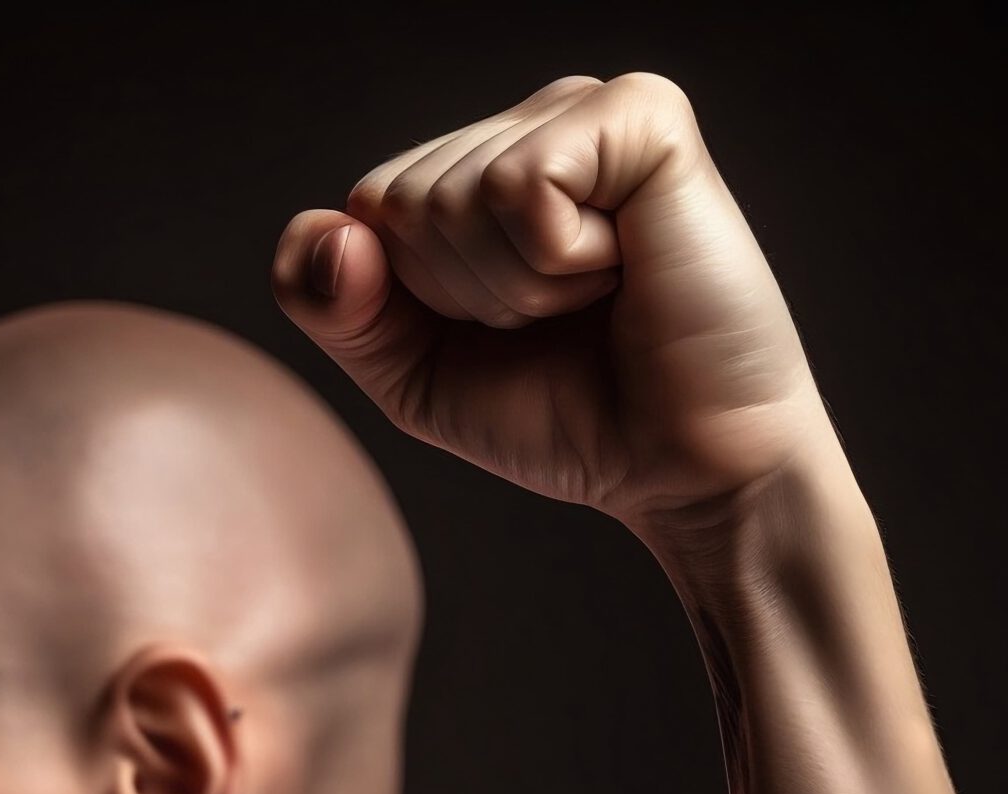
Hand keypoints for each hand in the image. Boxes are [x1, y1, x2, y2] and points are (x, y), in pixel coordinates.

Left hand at [271, 72, 828, 537]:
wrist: (682, 470)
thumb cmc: (571, 417)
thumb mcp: (413, 374)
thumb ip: (334, 307)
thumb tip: (325, 230)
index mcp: (484, 166)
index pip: (371, 209)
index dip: (423, 301)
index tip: (514, 331)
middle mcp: (535, 123)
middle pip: (407, 202)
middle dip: (471, 295)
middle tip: (567, 320)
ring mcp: (590, 110)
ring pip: (457, 196)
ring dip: (521, 286)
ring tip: (602, 297)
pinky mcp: (646, 117)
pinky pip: (522, 184)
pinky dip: (559, 260)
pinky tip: (628, 267)